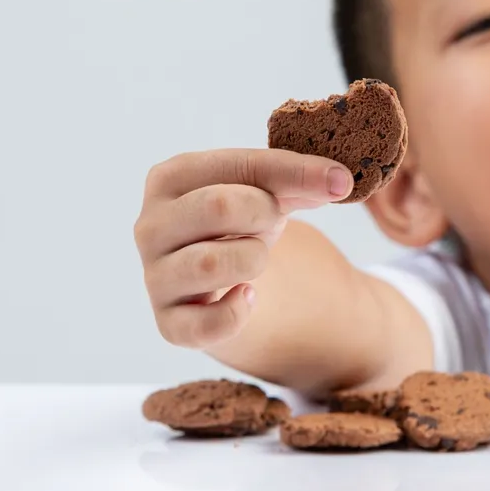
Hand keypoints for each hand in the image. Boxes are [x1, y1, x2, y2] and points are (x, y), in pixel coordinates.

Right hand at [133, 149, 352, 348]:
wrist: (225, 278)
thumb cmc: (240, 223)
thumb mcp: (266, 191)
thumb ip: (298, 180)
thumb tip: (339, 181)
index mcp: (169, 179)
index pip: (235, 166)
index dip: (294, 172)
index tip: (340, 181)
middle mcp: (149, 226)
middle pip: (218, 207)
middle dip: (264, 214)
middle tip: (271, 223)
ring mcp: (154, 277)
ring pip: (210, 263)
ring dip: (253, 258)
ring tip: (256, 256)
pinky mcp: (169, 324)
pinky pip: (207, 324)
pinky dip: (239, 311)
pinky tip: (249, 295)